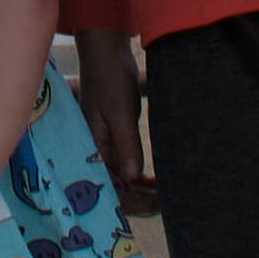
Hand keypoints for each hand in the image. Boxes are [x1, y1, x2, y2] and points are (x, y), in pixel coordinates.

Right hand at [76, 33, 153, 214]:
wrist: (107, 53)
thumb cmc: (110, 78)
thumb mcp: (120, 112)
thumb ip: (127, 144)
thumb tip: (133, 178)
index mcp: (92, 146)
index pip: (109, 186)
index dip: (131, 201)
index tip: (156, 205)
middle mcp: (96, 150)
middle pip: (115, 187)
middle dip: (139, 200)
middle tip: (166, 203)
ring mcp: (105, 144)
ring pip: (122, 178)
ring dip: (141, 190)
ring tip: (164, 195)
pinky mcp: (114, 138)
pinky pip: (125, 164)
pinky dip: (139, 176)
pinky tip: (155, 181)